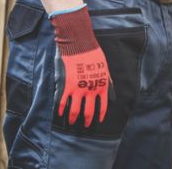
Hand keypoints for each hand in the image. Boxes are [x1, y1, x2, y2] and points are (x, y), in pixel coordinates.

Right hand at [49, 5, 110, 125]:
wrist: (80, 44)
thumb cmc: (94, 54)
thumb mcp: (105, 69)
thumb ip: (107, 82)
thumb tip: (112, 94)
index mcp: (101, 86)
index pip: (102, 106)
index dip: (100, 116)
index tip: (97, 121)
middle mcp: (90, 90)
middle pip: (88, 112)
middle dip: (86, 121)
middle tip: (84, 125)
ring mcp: (78, 89)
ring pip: (75, 110)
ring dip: (73, 118)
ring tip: (71, 123)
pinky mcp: (66, 85)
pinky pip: (62, 102)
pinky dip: (60, 110)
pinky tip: (59, 114)